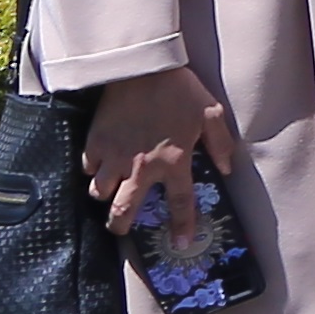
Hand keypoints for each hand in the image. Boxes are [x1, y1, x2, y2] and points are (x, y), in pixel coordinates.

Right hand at [82, 65, 242, 237]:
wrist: (142, 69)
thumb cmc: (180, 90)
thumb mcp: (211, 113)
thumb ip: (220, 144)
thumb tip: (227, 168)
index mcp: (174, 162)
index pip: (180, 203)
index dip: (182, 227)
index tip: (180, 244)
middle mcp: (142, 167)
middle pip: (123, 211)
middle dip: (120, 226)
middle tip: (121, 228)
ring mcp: (115, 157)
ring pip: (99, 193)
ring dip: (105, 195)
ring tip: (110, 191)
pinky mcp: (94, 144)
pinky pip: (88, 168)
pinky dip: (92, 169)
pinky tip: (99, 163)